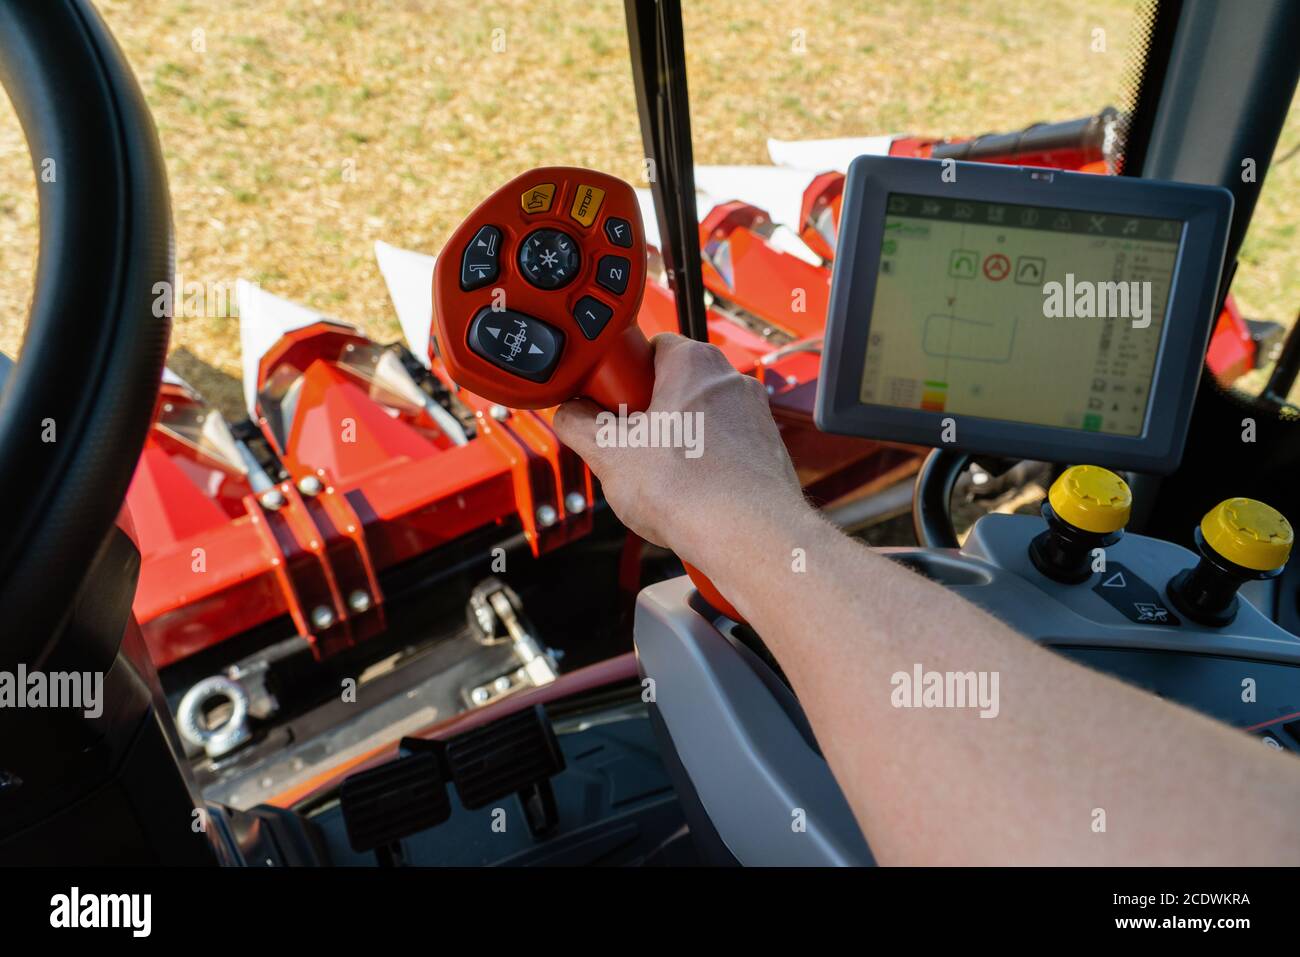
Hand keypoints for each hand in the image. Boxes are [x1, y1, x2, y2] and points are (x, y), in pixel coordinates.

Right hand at [552, 333, 804, 566]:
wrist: (749, 537)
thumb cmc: (691, 490)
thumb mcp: (609, 454)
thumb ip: (578, 424)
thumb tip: (568, 414)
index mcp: (693, 363)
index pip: (648, 347)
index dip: (621, 377)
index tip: (608, 405)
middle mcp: (731, 380)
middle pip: (672, 386)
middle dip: (645, 415)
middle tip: (627, 446)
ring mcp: (753, 415)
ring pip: (697, 419)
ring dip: (673, 442)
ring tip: (658, 477)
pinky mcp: (765, 450)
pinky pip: (722, 448)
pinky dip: (702, 464)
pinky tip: (688, 492)